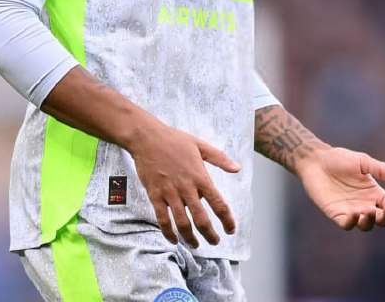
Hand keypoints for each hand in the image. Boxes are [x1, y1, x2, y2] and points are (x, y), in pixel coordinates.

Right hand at [129, 123, 240, 247]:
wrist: (147, 138)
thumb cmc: (174, 139)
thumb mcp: (200, 145)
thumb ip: (219, 158)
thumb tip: (237, 168)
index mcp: (200, 176)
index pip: (218, 204)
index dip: (227, 220)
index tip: (230, 229)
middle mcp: (186, 187)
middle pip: (202, 219)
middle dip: (210, 235)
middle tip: (215, 242)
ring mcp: (170, 193)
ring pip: (183, 223)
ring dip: (191, 238)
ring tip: (196, 245)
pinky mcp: (155, 195)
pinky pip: (163, 219)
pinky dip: (169, 233)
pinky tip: (174, 239)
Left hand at [297, 146, 384, 230]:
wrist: (316, 160)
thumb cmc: (339, 159)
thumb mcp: (362, 161)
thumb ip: (380, 169)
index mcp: (374, 193)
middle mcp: (365, 204)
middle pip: (382, 219)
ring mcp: (351, 211)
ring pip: (366, 225)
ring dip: (370, 221)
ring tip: (370, 210)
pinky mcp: (336, 214)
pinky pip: (347, 224)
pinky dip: (353, 223)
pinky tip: (355, 214)